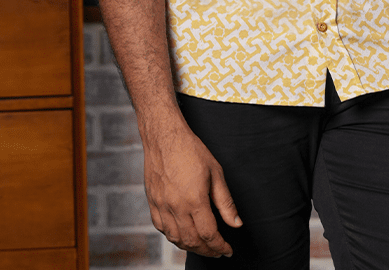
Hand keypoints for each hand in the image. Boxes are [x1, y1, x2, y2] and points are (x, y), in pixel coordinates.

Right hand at [142, 119, 241, 256]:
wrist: (164, 137)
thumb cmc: (190, 150)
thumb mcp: (216, 172)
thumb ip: (226, 202)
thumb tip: (236, 223)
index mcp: (194, 199)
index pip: (209, 234)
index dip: (220, 246)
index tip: (227, 250)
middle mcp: (176, 207)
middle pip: (192, 241)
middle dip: (207, 250)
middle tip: (217, 251)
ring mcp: (161, 206)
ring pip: (175, 239)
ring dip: (190, 247)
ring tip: (202, 246)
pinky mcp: (152, 203)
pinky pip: (161, 229)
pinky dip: (173, 237)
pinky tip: (182, 234)